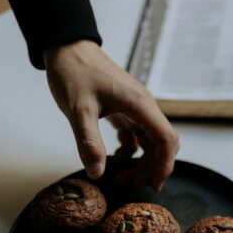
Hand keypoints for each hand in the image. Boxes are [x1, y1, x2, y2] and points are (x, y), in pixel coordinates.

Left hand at [43, 40, 178, 189]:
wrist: (65, 47)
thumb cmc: (73, 72)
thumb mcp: (78, 110)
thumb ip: (89, 142)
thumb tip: (98, 174)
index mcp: (140, 104)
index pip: (166, 139)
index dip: (164, 165)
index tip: (153, 185)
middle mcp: (144, 106)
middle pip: (162, 144)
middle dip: (150, 168)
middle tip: (128, 184)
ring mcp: (136, 107)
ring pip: (150, 141)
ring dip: (139, 162)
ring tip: (118, 176)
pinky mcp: (126, 109)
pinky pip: (137, 135)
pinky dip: (129, 150)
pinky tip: (110, 158)